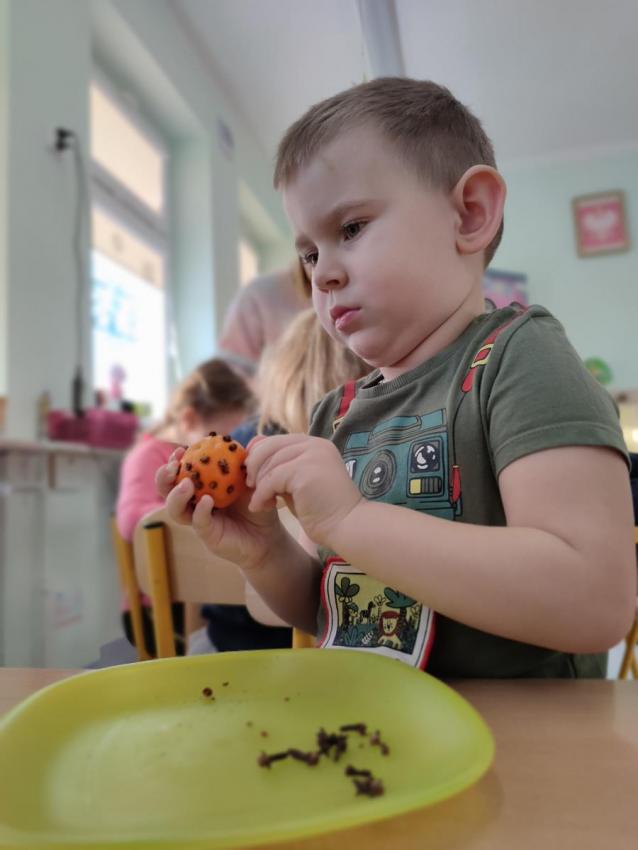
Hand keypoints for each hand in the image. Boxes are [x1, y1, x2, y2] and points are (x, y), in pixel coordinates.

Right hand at [156, 446, 281, 571]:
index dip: (174, 461)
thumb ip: (252, 461)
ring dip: (176, 495)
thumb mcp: (256, 478)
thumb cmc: (259, 502)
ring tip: (186, 484)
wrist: (269, 534)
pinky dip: (199, 511)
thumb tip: (254, 439)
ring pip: (175, 510)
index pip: (179, 471)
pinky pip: (198, 523)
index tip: (180, 450)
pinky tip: (207, 501)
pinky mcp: (208, 535)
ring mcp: (199, 520)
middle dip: (163, 477)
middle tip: (173, 466)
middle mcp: (194, 502)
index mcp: (201, 484)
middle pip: (166, 490)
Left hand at [246, 434, 362, 547]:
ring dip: (258, 485)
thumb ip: (281, 469)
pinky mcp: (305, 470)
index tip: (251, 476)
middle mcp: (315, 444)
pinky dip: (261, 494)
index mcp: (315, 444)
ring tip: (258, 503)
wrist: (347, 526)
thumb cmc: (323, 510)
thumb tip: (253, 456)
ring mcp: (312, 454)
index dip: (259, 456)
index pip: (277, 441)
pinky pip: (272, 479)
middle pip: (270, 446)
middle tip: (248, 486)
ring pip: (269, 463)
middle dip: (254, 466)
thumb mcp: (298, 483)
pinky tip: (260, 507)